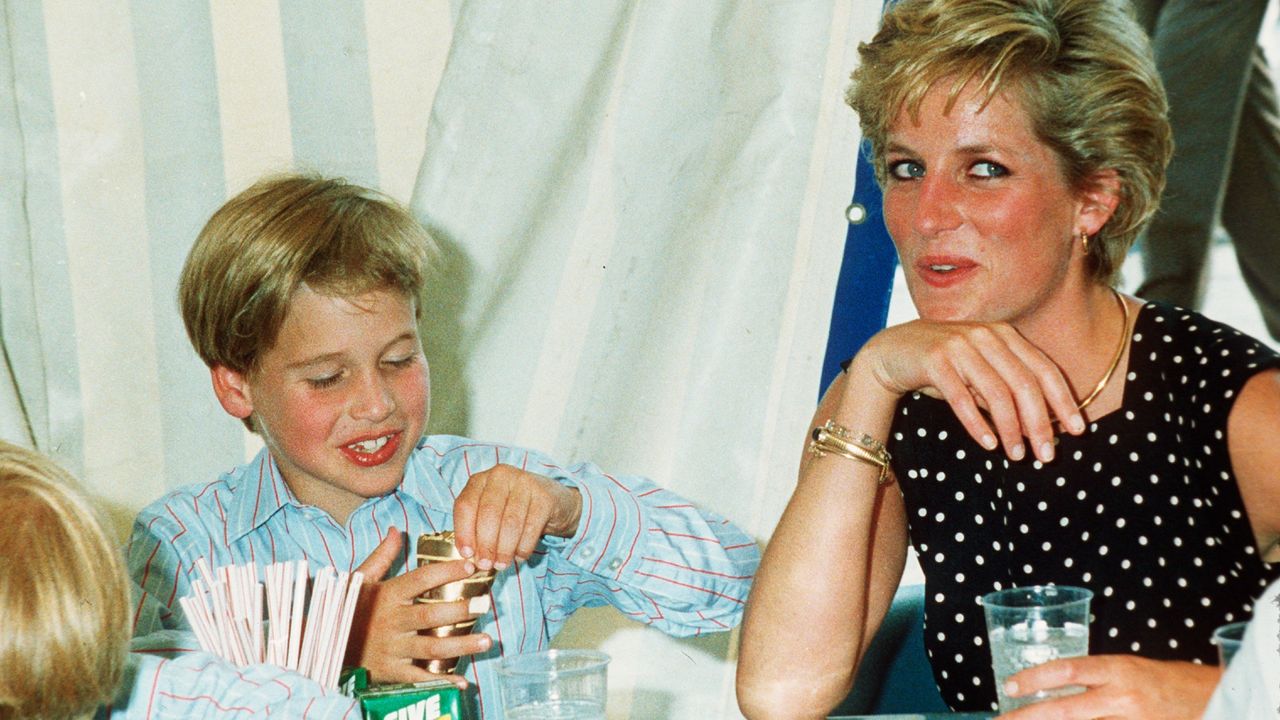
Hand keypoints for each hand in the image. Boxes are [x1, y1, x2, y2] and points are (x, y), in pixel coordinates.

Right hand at [346, 528, 491, 684]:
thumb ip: (381, 556)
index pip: (421, 579)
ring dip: (460, 645)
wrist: (320, 645)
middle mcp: (392, 621)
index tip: (471, 566)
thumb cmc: (344, 609)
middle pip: (430, 615)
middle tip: (485, 604)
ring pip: (431, 647)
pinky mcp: (390, 671)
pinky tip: (461, 680)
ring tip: (486, 640)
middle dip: (460, 610)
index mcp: (387, 595)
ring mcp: (392, 647)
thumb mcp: (358, 580)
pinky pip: (419, 677)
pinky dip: (440, 680)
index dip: (446, 572)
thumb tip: (396, 530)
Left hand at [453, 463, 581, 570]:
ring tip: (502, 564)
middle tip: (486, 565)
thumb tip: (469, 557)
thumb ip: (477, 531)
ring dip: (504, 549)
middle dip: (485, 544)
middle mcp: (501, 476)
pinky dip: (523, 547)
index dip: (463, 532)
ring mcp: (525, 483)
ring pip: (510, 522)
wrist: (554, 502)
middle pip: (488, 514)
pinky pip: (531, 527)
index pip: (465, 505)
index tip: (467, 554)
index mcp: (481, 480)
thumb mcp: (491, 515)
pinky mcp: (544, 497)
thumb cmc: (514, 511)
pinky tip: (519, 556)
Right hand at [855, 320, 1085, 462]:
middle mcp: (986, 335)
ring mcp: (959, 346)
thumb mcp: (981, 373)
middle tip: (1047, 456)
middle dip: (1040, 424)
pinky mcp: (935, 360)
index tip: (1077, 431)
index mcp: (1005, 334)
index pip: (1044, 370)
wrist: (892, 351)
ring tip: (1016, 456)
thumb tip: (1044, 427)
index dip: (1064, 402)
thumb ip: (1009, 390)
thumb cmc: (944, 366)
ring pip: (997, 393)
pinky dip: (978, 424)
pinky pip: (962, 398)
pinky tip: (989, 444)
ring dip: (1011, 429)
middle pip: (1025, 384)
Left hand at [999, 654, 1219, 718]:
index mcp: (1119, 670)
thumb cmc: (1170, 682)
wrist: (1218, 701)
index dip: (1035, 678)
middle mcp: (1124, 698)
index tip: (1009, 686)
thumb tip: (1053, 689)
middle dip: (1027, 717)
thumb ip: (1095, 680)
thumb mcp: (1130, 670)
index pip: (1068, 670)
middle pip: (1065, 710)